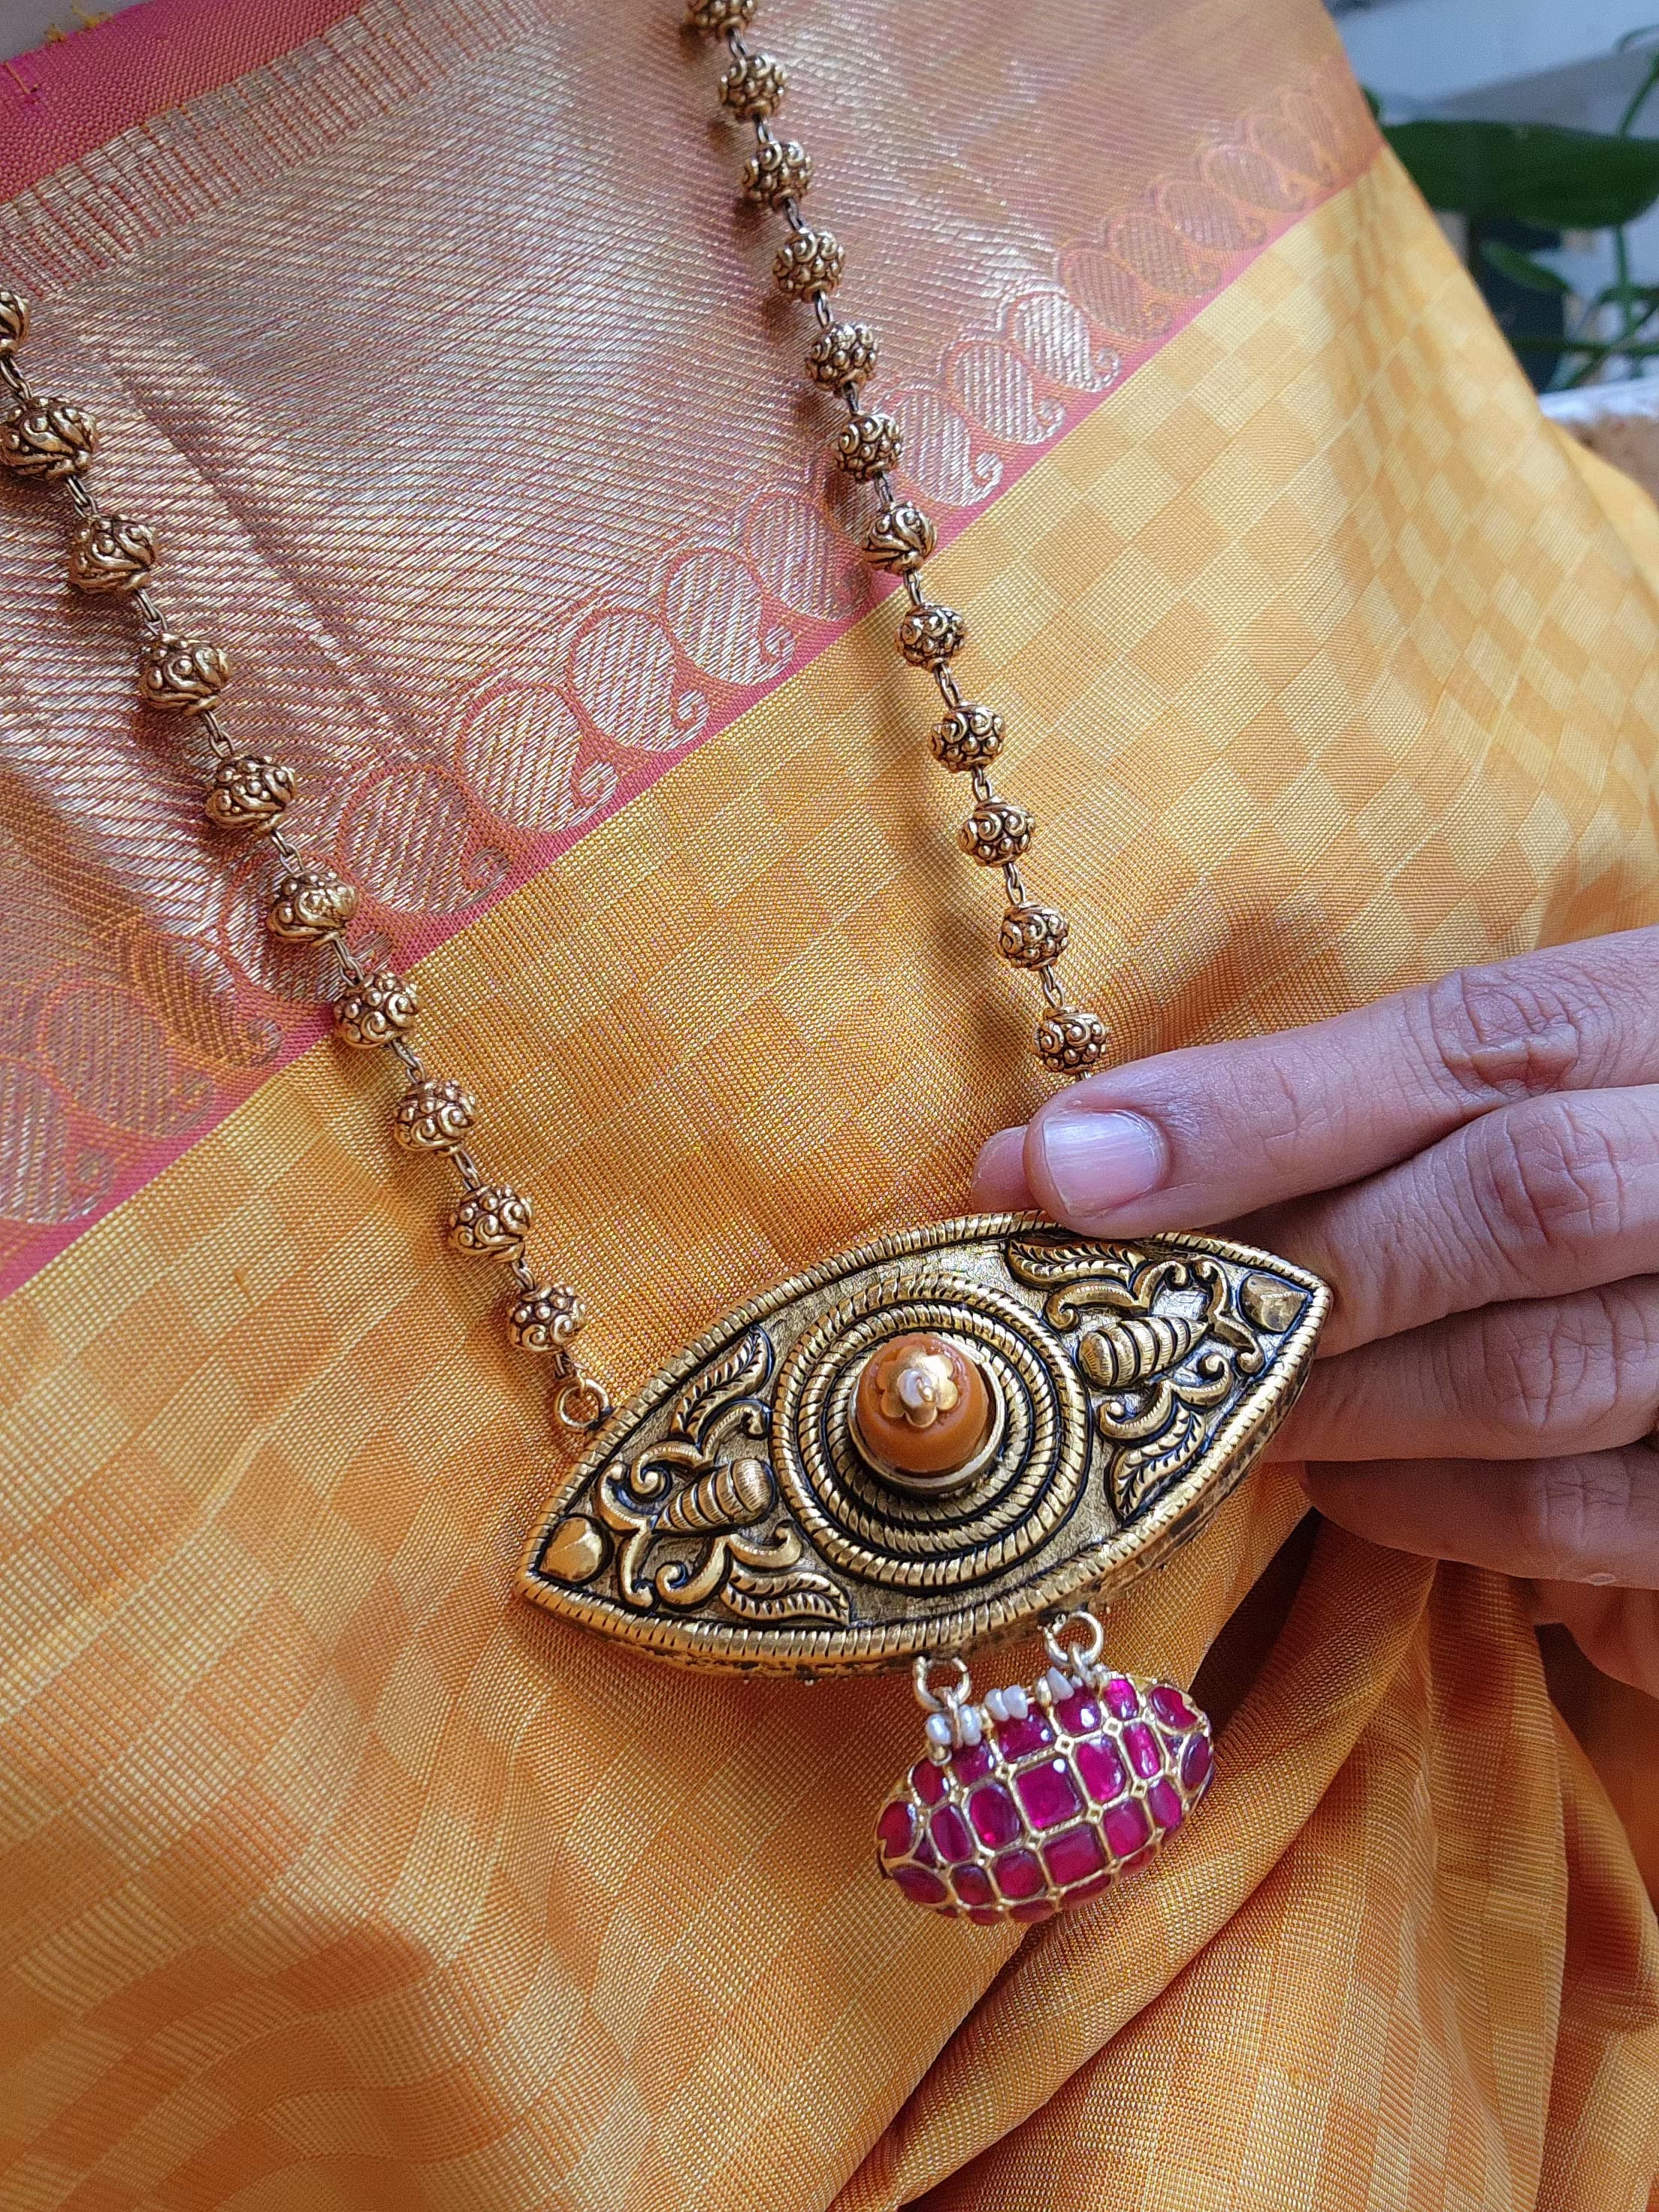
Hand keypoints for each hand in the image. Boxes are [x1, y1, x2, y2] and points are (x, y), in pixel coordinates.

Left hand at [972, 930, 1658, 1694]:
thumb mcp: (1556, 1070)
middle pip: (1510, 1204)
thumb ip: (1381, 1100)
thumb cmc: (1620, 1149)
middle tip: (1116, 1314)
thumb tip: (1086, 1161)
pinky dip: (1427, 1508)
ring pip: (1534, 1377)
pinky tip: (1340, 1482)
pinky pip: (1578, 1520)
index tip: (1059, 1164)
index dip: (1255, 1108)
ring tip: (1209, 1398)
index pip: (1474, 1042)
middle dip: (1283, 1265)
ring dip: (1331, 1398)